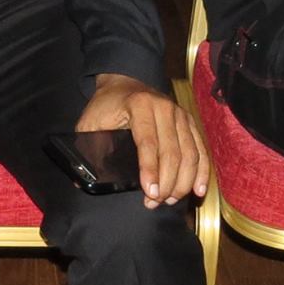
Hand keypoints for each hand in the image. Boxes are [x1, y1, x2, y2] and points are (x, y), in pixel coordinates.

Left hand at [77, 73, 207, 208]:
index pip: (148, 142)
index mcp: (139, 105)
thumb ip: (88, 148)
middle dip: (167, 182)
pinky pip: (201, 150)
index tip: (150, 192)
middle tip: (156, 202)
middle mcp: (165, 108)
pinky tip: (198, 190)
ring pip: (190, 153)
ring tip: (169, 200)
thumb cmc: (106, 106)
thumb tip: (81, 180)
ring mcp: (180, 114)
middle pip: (172, 152)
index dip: (150, 170)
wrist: (123, 82)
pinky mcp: (189, 122)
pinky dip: (202, 172)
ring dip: (183, 182)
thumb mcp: (90, 122)